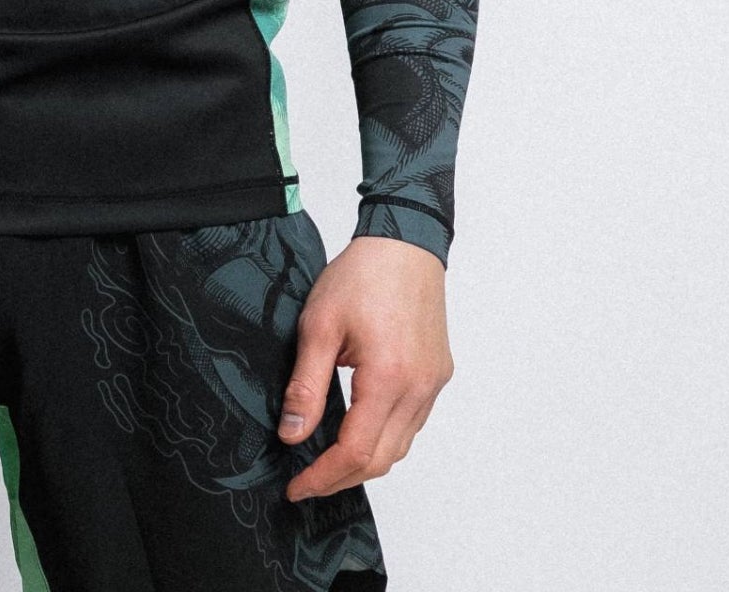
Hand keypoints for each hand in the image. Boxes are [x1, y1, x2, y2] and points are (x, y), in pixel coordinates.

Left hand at [278, 235, 452, 501]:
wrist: (404, 242)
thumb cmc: (362, 275)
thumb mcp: (318, 325)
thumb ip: (306, 385)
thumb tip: (292, 435)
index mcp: (388, 378)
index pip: (355, 451)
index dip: (322, 477)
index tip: (296, 486)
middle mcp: (418, 389)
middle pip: (382, 459)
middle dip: (342, 478)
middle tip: (306, 481)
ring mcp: (432, 383)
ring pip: (401, 446)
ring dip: (365, 461)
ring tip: (327, 461)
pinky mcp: (437, 375)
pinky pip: (412, 423)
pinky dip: (384, 437)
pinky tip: (359, 429)